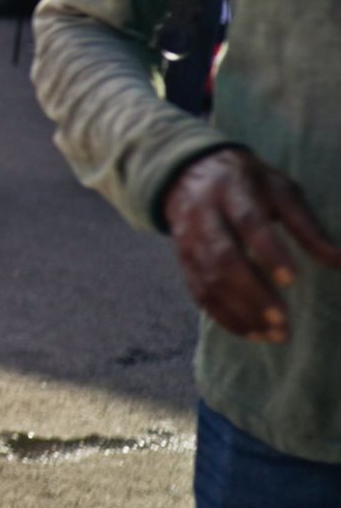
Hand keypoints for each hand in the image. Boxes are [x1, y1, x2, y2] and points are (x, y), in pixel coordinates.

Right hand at [163, 148, 340, 342]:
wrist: (189, 172)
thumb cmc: (248, 183)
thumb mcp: (280, 191)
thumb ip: (306, 226)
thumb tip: (340, 261)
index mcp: (232, 190)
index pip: (248, 223)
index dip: (268, 252)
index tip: (291, 280)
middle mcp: (204, 215)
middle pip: (223, 257)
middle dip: (252, 292)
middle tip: (282, 321)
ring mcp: (188, 239)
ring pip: (208, 280)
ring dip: (240, 311)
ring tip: (272, 335)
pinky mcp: (183, 258)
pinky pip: (198, 292)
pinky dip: (223, 315)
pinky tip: (249, 333)